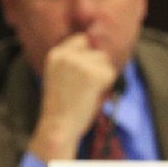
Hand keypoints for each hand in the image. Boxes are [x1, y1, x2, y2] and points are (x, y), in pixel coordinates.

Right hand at [28, 34, 117, 161]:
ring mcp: (80, 63)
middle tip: (90, 87)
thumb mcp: (60, 77)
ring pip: (106, 62)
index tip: (91, 69)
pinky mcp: (93, 74)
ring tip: (90, 93)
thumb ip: (75, 64)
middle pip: (97, 51)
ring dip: (104, 76)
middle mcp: (67, 54)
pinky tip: (94, 96)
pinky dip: (108, 86)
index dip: (90, 54)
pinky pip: (111, 74)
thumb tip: (101, 55)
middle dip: (99, 67)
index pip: (82, 40)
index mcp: (56, 54)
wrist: (58, 126)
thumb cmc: (61, 109)